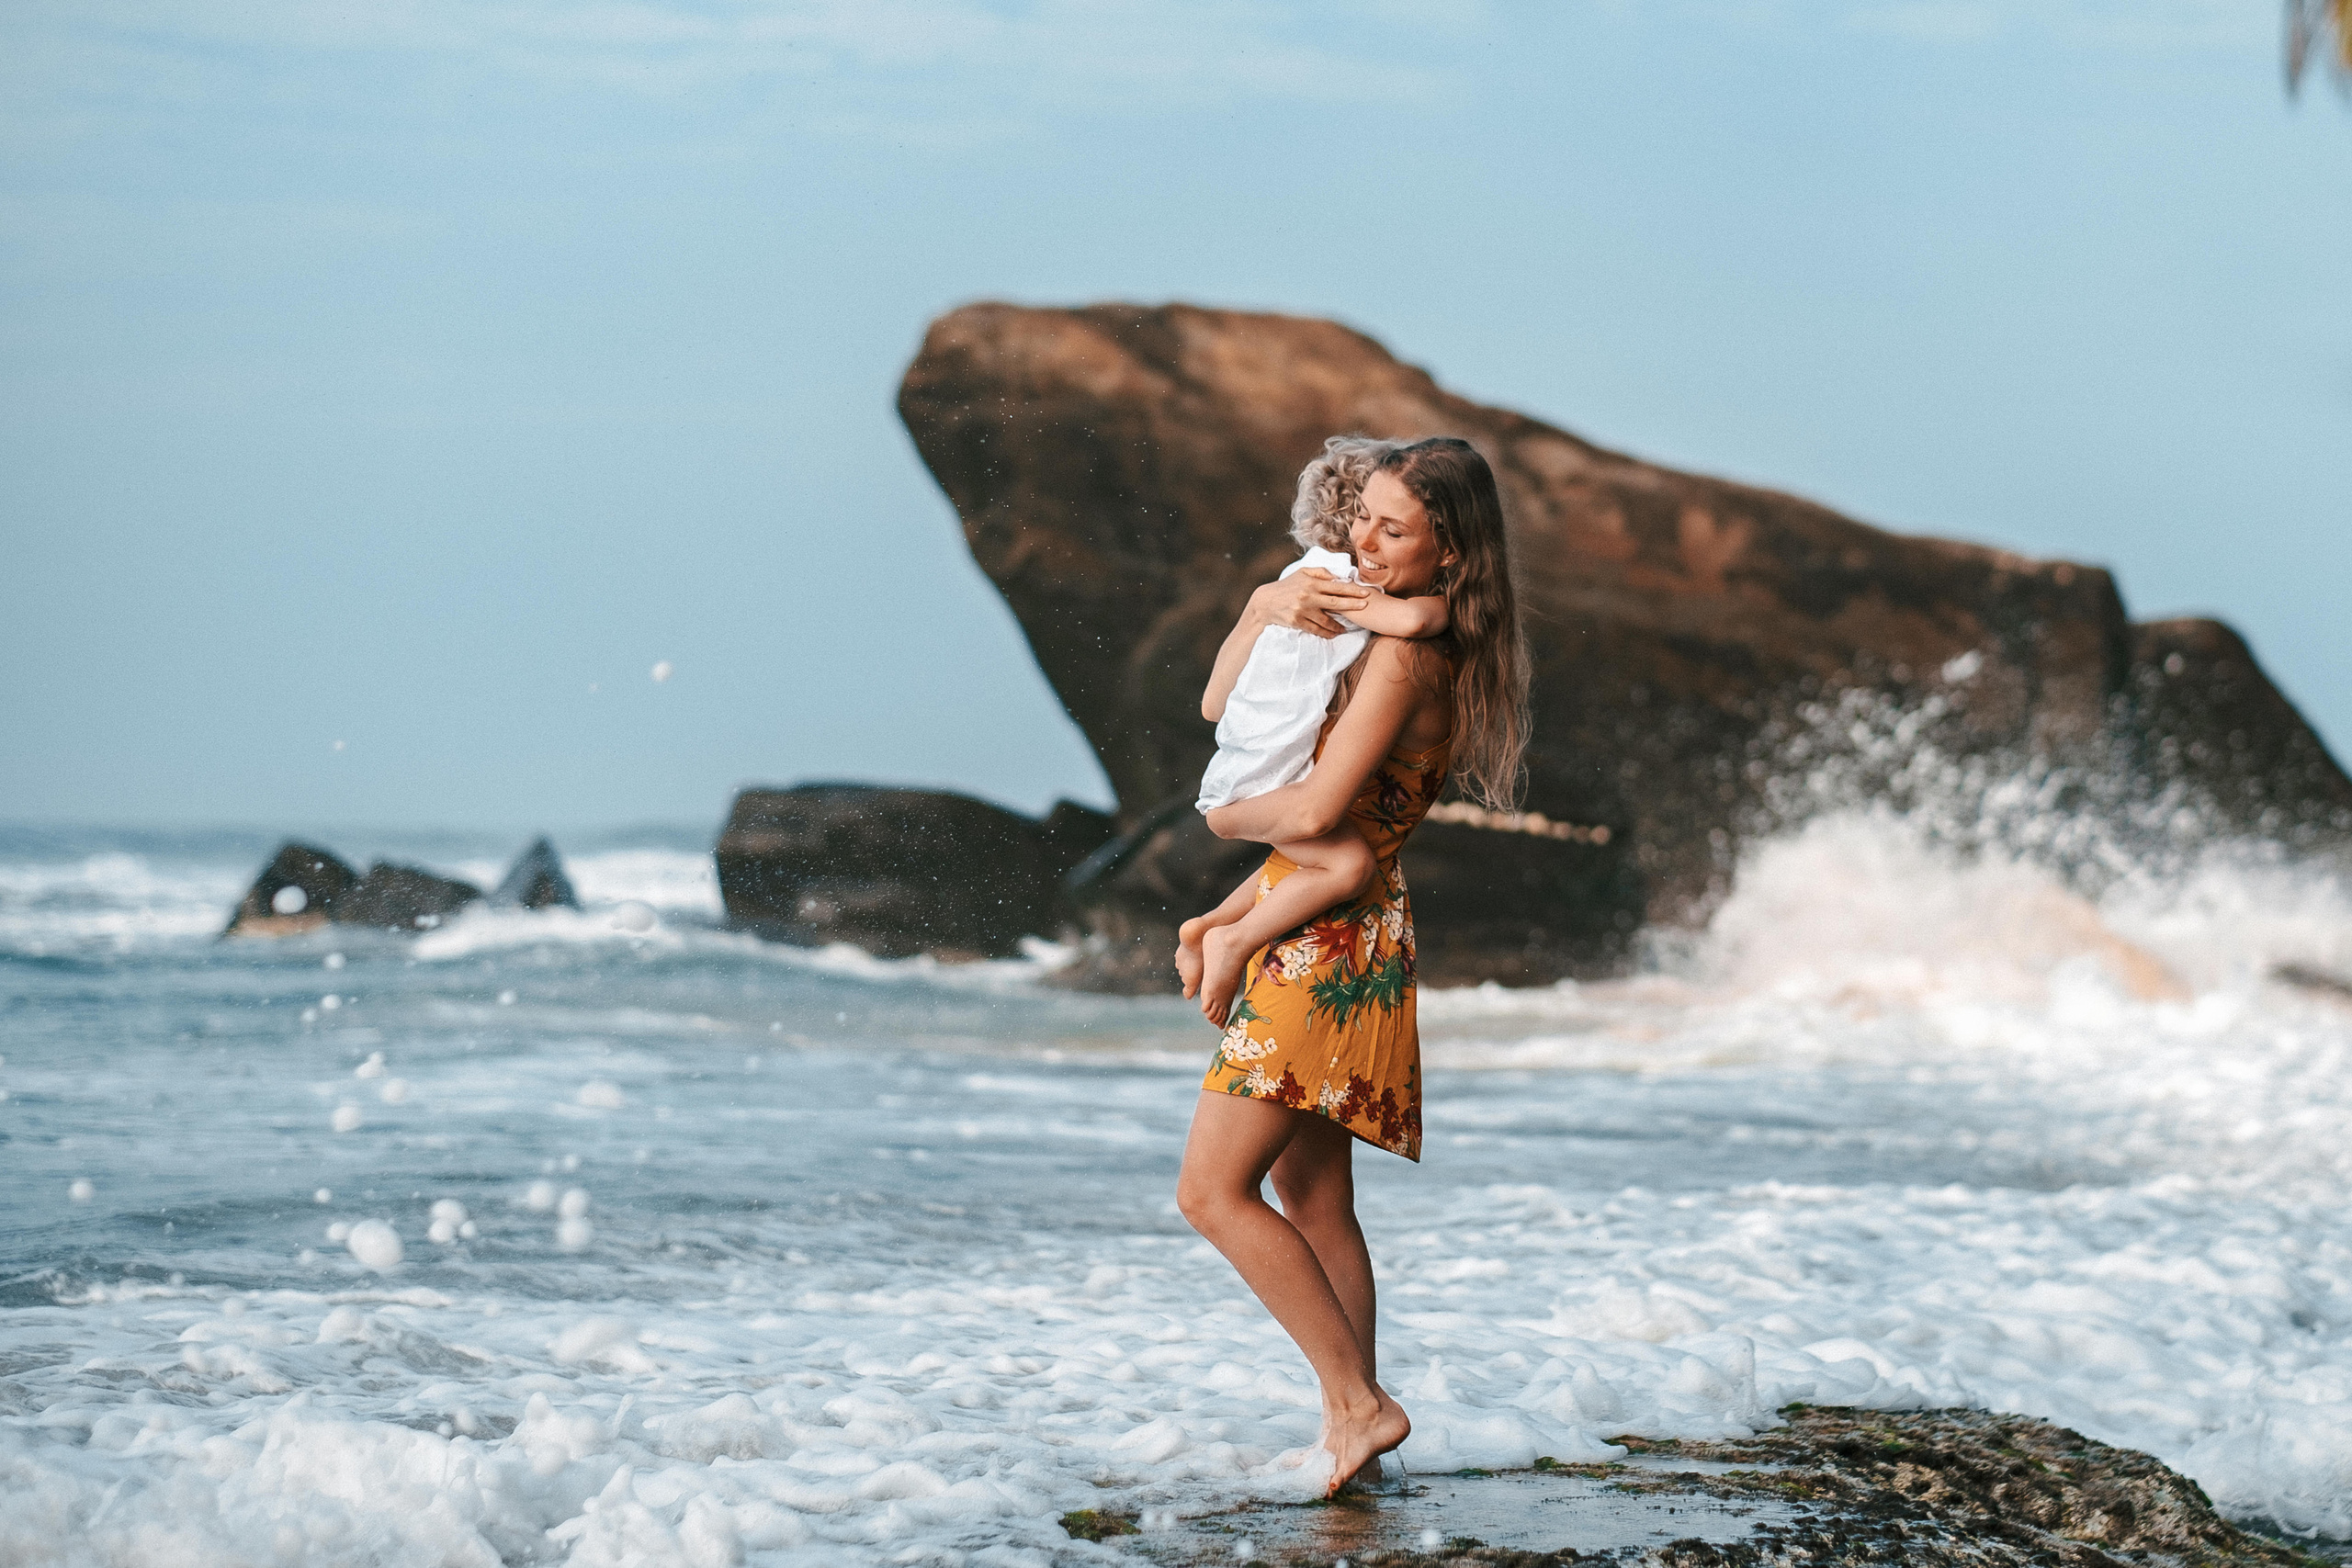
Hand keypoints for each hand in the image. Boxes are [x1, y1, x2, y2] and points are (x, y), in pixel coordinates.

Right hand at [1251, 569, 1371, 639]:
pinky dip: (1326, 632)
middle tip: (1366, 606)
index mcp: (1311, 582)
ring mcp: (1302, 610)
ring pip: (1327, 620)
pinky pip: (1316, 629)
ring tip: (1348, 628)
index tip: (1366, 592)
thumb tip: (1338, 577)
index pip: (1337, 586)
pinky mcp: (1297, 622)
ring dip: (1339, 625)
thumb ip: (1320, 572)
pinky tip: (1334, 634)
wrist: (1265, 602)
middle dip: (1353, 605)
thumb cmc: (1286, 586)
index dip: (1353, 590)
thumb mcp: (1301, 573)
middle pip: (1336, 602)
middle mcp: (1308, 596)